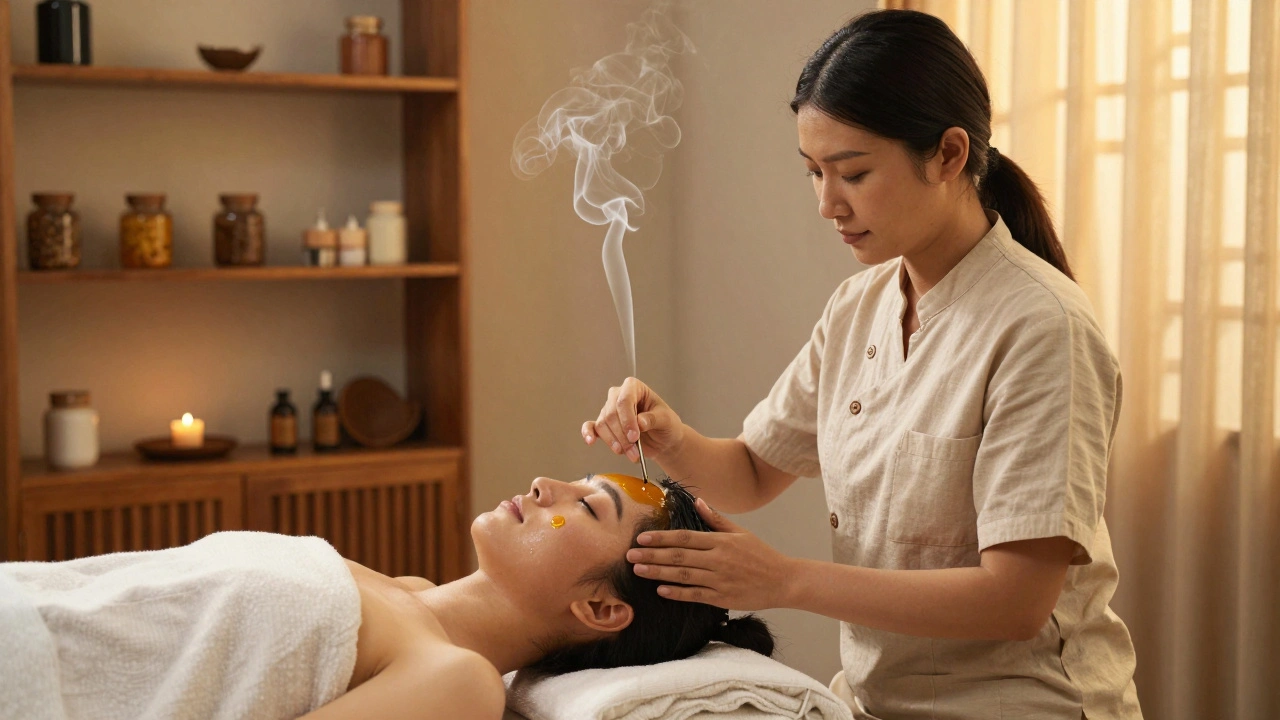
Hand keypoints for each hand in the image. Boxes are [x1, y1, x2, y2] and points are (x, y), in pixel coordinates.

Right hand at [582, 377, 685, 464]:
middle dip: (622, 436)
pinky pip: (591, 427)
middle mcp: (618, 396)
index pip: (624, 399)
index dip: (627, 419)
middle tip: (634, 451)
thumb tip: (639, 422)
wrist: (663, 440)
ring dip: (615, 443)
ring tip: (631, 455)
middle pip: (611, 414)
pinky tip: (591, 441)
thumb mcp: (666, 420)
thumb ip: (653, 419)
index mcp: (634, 388)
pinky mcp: (604, 425)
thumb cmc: (666, 424)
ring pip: (603, 425)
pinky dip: (588, 433)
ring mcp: (609, 410)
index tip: (635, 436)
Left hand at [624, 498, 795, 610]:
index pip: (684, 538)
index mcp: (720, 541)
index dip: (661, 538)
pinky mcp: (723, 598)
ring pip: (683, 575)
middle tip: (629, 554)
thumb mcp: (740, 532)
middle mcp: (718, 559)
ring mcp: (719, 580)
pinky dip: (677, 592)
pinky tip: (661, 590)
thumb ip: (716, 519)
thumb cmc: (761, 555)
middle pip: (679, 556)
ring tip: (639, 569)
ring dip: (658, 572)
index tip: (641, 538)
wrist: (784, 581)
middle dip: (652, 555)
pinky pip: (695, 595)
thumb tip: (697, 501)